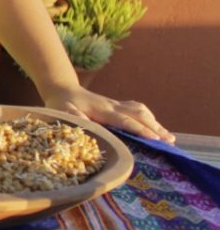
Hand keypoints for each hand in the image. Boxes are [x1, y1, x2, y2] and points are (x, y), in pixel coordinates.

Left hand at [42, 84, 173, 142]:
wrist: (62, 88)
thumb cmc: (60, 103)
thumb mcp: (63, 111)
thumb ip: (74, 118)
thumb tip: (88, 125)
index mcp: (102, 110)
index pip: (125, 120)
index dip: (140, 130)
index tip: (156, 139)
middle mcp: (112, 105)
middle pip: (139, 114)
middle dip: (155, 127)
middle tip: (170, 141)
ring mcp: (115, 104)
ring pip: (141, 110)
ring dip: (155, 122)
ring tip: (168, 137)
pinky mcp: (115, 104)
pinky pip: (136, 108)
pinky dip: (148, 117)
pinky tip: (154, 126)